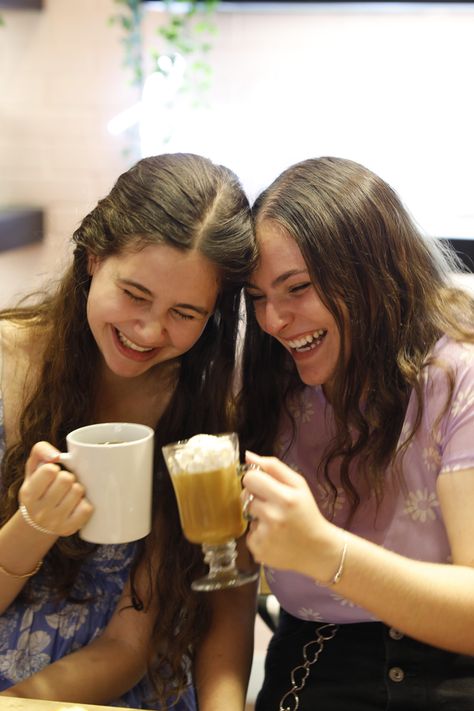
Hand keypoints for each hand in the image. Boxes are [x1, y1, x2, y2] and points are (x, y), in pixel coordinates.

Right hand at [19, 441, 93, 536]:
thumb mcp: (33, 467)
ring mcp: (54, 522)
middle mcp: (39, 511)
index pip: (49, 470)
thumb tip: (56, 456)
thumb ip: (40, 451)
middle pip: (66, 479)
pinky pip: (86, 508)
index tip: (52, 475)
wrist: (38, 522)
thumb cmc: (40, 487)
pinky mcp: (69, 529)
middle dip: (67, 477)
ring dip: (77, 489)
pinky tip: (76, 505)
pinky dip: (84, 503)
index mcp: (28, 494)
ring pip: (78, 491)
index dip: (54, 469)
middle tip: (63, 484)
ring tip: (69, 494)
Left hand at [242, 451, 341, 580]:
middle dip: (256, 497)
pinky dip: (258, 534)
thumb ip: (273, 467)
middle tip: (273, 504)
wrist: (317, 549)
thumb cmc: (307, 512)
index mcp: (285, 498)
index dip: (256, 479)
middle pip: (245, 495)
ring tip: (275, 522)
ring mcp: (265, 536)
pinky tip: (274, 536)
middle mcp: (273, 517)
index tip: (265, 485)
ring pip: (246, 514)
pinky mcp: (258, 551)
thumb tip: (248, 456)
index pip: (250, 478)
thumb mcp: (298, 485)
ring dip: (257, 516)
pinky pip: (249, 534)